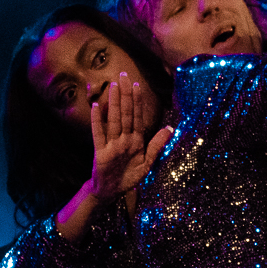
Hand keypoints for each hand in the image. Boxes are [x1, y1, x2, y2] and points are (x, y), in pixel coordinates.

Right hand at [86, 72, 172, 202]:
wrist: (111, 192)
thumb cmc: (129, 176)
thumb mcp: (147, 163)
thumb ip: (157, 145)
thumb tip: (170, 128)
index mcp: (135, 140)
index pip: (137, 117)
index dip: (138, 101)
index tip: (137, 85)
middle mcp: (123, 139)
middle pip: (125, 113)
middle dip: (126, 95)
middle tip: (123, 75)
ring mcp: (111, 144)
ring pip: (113, 120)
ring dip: (114, 103)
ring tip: (114, 86)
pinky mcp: (101, 153)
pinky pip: (98, 134)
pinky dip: (97, 121)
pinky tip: (96, 106)